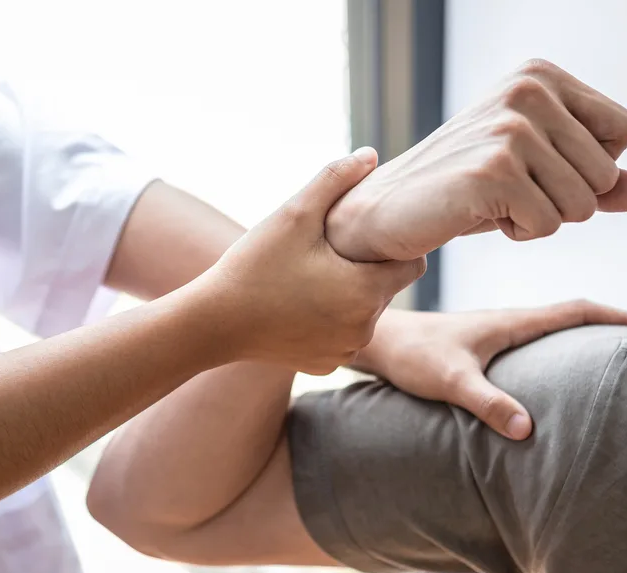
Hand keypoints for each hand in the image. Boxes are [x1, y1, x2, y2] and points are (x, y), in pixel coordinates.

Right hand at [202, 148, 425, 375]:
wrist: (214, 323)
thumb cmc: (253, 266)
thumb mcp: (294, 214)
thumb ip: (335, 180)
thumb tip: (371, 154)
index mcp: (366, 292)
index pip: (412, 265)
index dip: (396, 246)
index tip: (369, 234)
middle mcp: (363, 329)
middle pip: (386, 289)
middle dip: (367, 269)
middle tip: (329, 252)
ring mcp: (344, 352)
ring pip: (364, 315)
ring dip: (349, 296)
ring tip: (313, 277)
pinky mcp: (325, 366)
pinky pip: (341, 337)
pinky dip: (329, 322)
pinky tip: (301, 305)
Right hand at [326, 59, 626, 260]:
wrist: (389, 210)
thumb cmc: (464, 190)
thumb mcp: (537, 174)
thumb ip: (596, 179)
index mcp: (541, 76)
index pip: (624, 132)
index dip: (588, 168)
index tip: (535, 169)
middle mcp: (528, 91)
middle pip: (607, 173)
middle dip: (565, 201)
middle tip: (509, 192)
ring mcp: (510, 129)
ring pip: (583, 204)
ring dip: (542, 219)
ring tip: (495, 202)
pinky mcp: (493, 171)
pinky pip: (549, 225)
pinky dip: (519, 232)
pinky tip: (480, 214)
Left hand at [353, 300, 626, 438]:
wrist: (379, 342)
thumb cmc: (412, 357)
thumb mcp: (451, 381)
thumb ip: (487, 403)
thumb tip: (529, 430)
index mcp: (510, 322)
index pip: (575, 310)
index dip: (615, 315)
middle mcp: (508, 322)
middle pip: (572, 317)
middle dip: (611, 326)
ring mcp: (496, 332)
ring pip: (552, 329)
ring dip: (585, 338)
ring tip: (613, 360)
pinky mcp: (483, 345)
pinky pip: (533, 342)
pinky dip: (556, 350)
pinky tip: (556, 372)